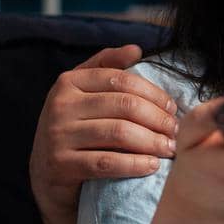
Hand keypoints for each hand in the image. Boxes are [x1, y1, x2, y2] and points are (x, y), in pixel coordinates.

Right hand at [29, 45, 180, 223]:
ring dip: (152, 142)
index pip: (122, 80)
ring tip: (170, 149)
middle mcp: (60, 105)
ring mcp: (58, 135)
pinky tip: (152, 165)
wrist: (47, 175)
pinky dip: (135, 164)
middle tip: (176, 132)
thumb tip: (136, 49)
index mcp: (69, 82)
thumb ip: (107, 67)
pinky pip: (107, 162)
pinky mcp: (60, 165)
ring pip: (119, 133)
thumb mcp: (84, 94)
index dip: (154, 94)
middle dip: (158, 119)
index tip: (173, 109)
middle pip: (124, 105)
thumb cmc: (75, 129)